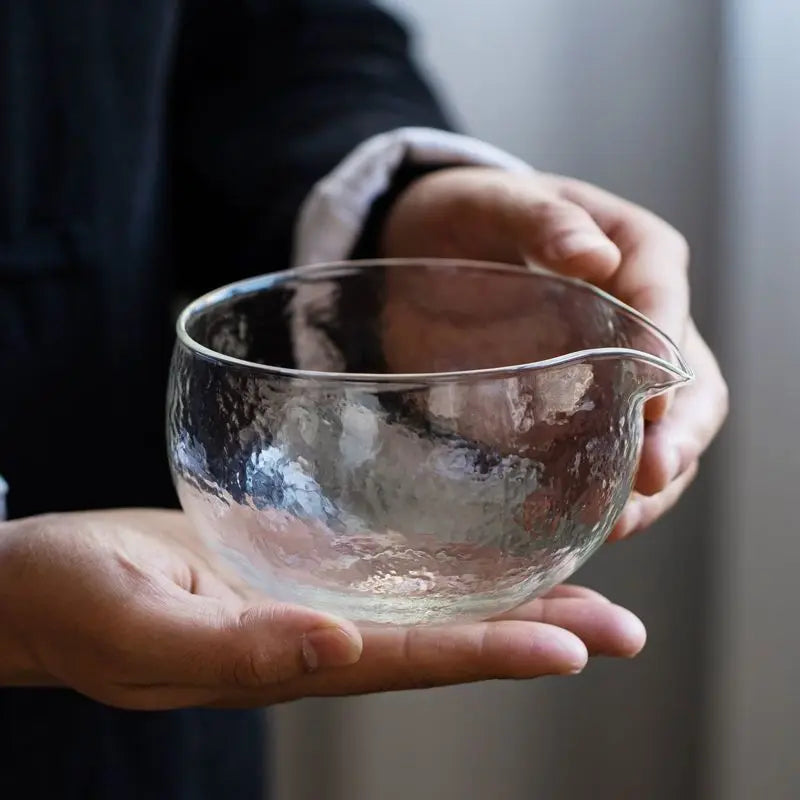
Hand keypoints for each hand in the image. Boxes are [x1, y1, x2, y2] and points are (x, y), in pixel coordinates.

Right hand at [0, 509, 644, 708]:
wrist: (35, 581)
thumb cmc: (68, 605)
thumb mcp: (141, 631)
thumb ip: (235, 650)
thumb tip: (336, 647)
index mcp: (286, 661)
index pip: (411, 665)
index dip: (492, 656)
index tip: (576, 647)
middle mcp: (312, 638)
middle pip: (440, 642)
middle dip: (531, 635)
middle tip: (620, 628)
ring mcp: (304, 601)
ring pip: (421, 605)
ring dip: (499, 598)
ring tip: (580, 591)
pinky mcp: (287, 563)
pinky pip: (378, 567)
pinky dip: (435, 562)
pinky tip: (473, 549)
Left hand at [381, 167, 727, 536]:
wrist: (426, 249)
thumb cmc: (467, 215)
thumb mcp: (494, 201)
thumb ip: (541, 220)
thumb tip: (594, 255)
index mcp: (633, 253)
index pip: (665, 297)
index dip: (665, 349)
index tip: (655, 400)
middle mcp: (637, 318)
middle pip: (688, 382)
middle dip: (679, 435)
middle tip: (652, 475)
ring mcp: (608, 370)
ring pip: (658, 432)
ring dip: (647, 482)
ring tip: (618, 522)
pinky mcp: (571, 408)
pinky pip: (601, 453)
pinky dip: (597, 491)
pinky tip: (577, 521)